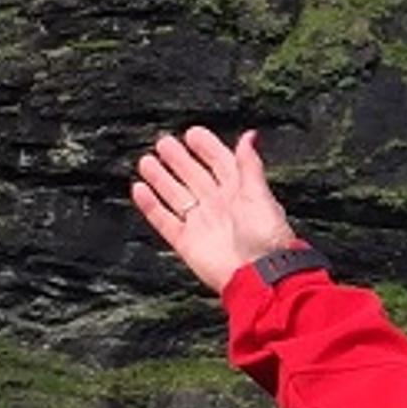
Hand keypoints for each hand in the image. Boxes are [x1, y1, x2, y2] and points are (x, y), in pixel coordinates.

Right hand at [131, 125, 304, 293]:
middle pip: (193, 176)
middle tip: (163, 143)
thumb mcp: (260, 194)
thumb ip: (250, 165)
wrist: (257, 274)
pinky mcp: (187, 242)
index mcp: (239, 192)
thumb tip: (249, 136)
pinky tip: (140, 190)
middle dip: (178, 159)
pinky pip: (164, 220)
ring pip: (176, 195)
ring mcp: (201, 223)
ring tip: (146, 162)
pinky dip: (151, 205)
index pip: (219, 163)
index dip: (206, 148)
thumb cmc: (266, 237)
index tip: (192, 133)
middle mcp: (218, 206)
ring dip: (161, 178)